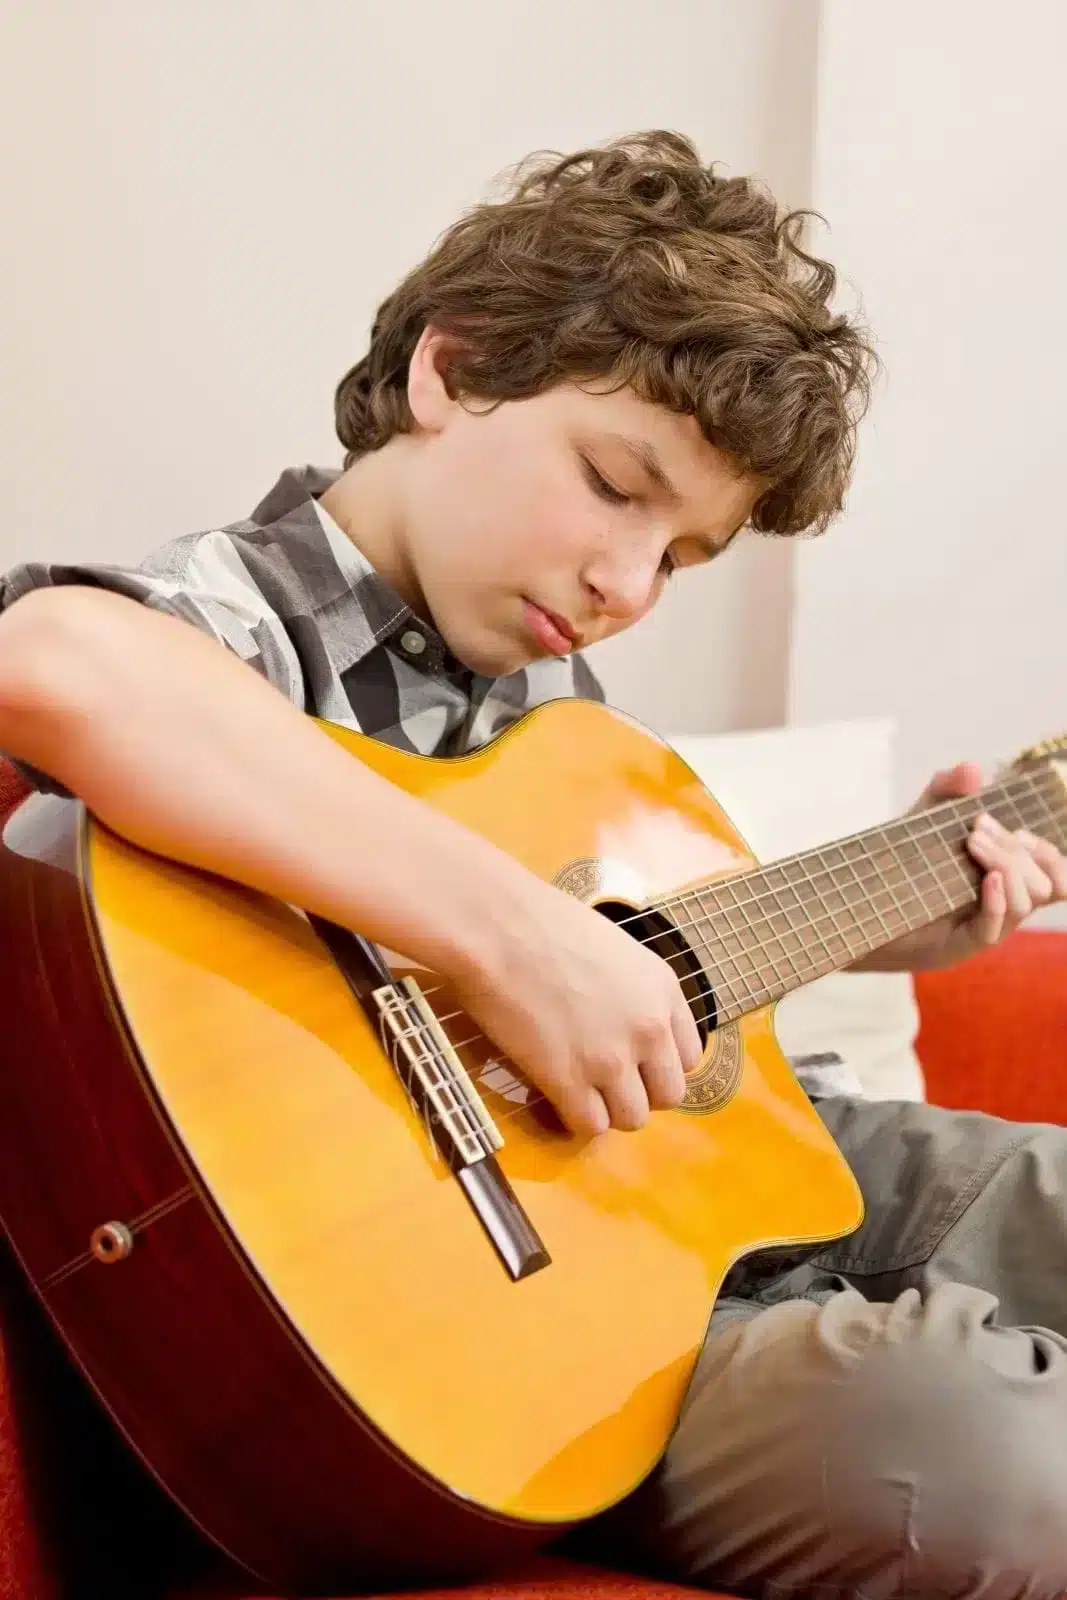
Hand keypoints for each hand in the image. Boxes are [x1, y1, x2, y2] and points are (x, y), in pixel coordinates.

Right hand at [445, 876, 701, 1137]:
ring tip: (579, 1089)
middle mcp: (649, 1028)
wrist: (497, 929)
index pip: (690, 1056)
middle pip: (669, 1094)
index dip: (659, 1063)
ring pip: (633, 1118)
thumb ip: (630, 990)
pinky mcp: (569, 1081)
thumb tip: (621, 1020)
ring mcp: (612, 1058)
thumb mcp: (613, 949)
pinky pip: (590, 1126)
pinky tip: (555, 1096)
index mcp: (664, 990)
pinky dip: (574, 1119)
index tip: (633, 1060)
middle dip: (639, 1092)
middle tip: (605, 1079)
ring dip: (608, 1109)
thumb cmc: (543, 922)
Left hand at [872, 762, 1066, 971]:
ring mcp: (984, 927)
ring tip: (972, 843)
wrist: (862, 904)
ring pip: (1026, 904)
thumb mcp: (925, 816)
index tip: (1020, 832)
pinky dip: (996, 901)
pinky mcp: (959, 944)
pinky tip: (987, 879)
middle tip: (977, 829)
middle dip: (1016, 851)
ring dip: (1007, 867)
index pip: (1057, 876)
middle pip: (1044, 885)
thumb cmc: (904, 862)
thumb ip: (948, 788)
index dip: (1049, 854)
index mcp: (1008, 880)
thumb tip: (974, 769)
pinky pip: (993, 928)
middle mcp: (1004, 905)